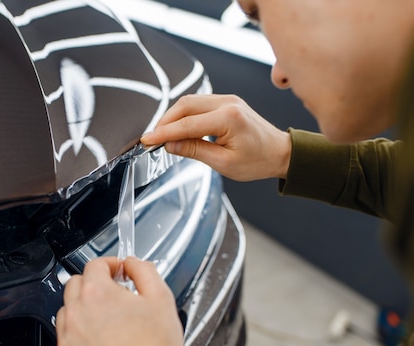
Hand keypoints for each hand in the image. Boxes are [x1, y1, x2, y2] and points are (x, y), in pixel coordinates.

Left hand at [55, 257, 184, 345]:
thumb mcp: (161, 299)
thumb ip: (144, 271)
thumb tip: (133, 264)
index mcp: (97, 294)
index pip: (95, 265)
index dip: (110, 264)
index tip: (118, 271)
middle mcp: (76, 315)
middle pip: (75, 286)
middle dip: (94, 285)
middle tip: (114, 295)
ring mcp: (67, 342)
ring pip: (67, 314)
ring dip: (83, 312)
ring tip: (108, 324)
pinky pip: (66, 345)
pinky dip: (80, 342)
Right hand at [141, 94, 291, 180]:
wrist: (280, 153)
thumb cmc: (259, 160)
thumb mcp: (223, 163)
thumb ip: (194, 150)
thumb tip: (170, 145)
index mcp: (229, 118)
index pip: (186, 124)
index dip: (163, 133)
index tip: (148, 140)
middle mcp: (228, 103)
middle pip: (184, 106)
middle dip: (165, 122)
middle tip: (153, 139)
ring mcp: (227, 99)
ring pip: (189, 102)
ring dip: (173, 117)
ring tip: (163, 136)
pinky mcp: (226, 102)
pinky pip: (198, 104)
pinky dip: (184, 115)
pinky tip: (179, 129)